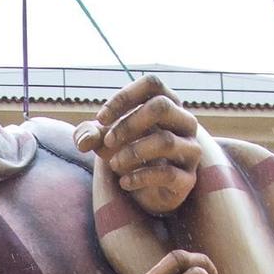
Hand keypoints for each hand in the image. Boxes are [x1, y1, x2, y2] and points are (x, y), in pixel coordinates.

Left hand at [79, 75, 203, 215]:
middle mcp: (184, 122)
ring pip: (166, 141)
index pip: (151, 84)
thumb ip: (89, 134)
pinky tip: (124, 183)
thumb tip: (83, 142)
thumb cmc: (127, 153)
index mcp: (167, 103)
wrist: (146, 190)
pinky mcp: (188, 178)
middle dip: (128, 125)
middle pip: (161, 106)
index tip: (101, 119)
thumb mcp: (103, 141)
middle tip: (108, 142)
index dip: (124, 97)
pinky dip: (140, 178)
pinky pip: (168, 174)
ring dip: (132, 153)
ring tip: (113, 165)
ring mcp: (190, 149)